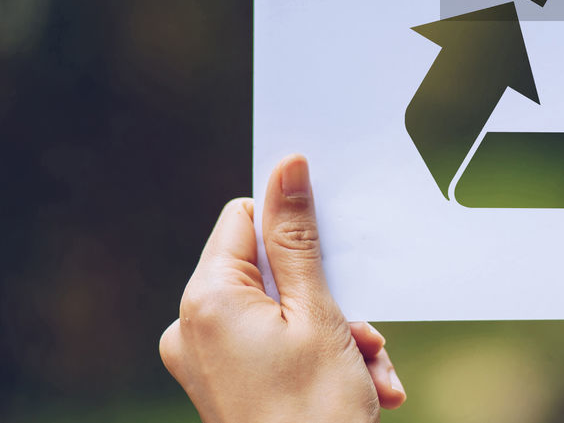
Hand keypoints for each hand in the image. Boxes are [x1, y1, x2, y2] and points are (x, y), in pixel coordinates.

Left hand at [159, 155, 406, 422]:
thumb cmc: (314, 413)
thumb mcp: (319, 311)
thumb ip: (298, 236)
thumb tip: (287, 165)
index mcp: (207, 299)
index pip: (246, 218)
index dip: (296, 227)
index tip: (336, 251)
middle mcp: (194, 326)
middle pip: (272, 269)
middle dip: (330, 294)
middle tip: (364, 333)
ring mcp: (207, 360)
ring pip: (284, 310)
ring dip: (337, 333)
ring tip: (368, 371)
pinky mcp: (225, 384)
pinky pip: (276, 346)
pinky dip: (321, 358)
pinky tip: (361, 386)